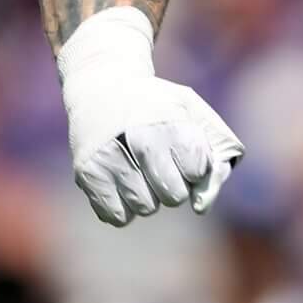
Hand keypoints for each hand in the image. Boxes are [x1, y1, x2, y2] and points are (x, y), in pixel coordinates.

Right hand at [56, 8, 242, 227]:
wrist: (102, 86)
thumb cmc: (159, 106)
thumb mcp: (194, 114)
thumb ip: (216, 158)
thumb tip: (202, 207)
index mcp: (172, 123)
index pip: (197, 173)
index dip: (194, 166)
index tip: (182, 147)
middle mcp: (141, 140)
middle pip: (173, 196)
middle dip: (174, 184)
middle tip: (159, 159)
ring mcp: (110, 159)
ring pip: (145, 208)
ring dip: (148, 195)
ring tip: (138, 167)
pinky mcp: (87, 174)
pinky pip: (116, 216)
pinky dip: (123, 206)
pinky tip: (121, 181)